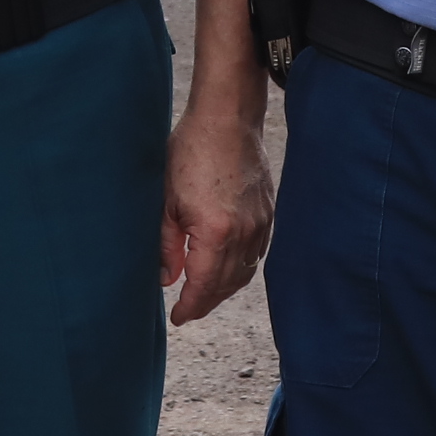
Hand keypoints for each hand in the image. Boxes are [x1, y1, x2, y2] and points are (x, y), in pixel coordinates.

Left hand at [161, 98, 274, 326]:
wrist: (227, 118)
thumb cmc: (191, 151)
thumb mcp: (168, 201)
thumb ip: (168, 245)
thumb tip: (168, 278)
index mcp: (215, 232)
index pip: (204, 285)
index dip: (190, 307)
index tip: (177, 318)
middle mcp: (244, 233)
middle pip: (226, 285)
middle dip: (206, 303)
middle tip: (188, 311)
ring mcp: (260, 223)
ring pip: (245, 272)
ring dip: (224, 289)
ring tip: (205, 295)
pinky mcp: (268, 212)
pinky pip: (257, 253)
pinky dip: (241, 269)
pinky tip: (227, 269)